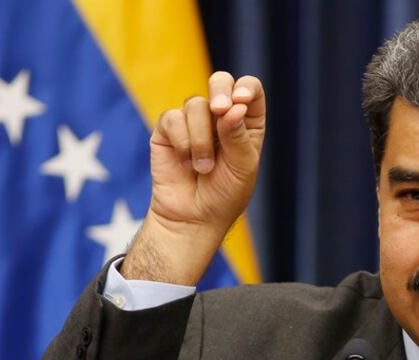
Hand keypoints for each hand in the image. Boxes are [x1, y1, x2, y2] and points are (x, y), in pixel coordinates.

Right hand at [122, 72, 265, 283]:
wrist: (192, 218)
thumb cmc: (224, 195)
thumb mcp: (242, 168)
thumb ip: (238, 136)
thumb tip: (231, 108)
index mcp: (246, 122)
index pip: (250, 90)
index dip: (246, 89)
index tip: (239, 102)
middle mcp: (220, 117)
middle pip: (220, 82)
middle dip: (220, 91)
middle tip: (219, 109)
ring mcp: (193, 121)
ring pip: (195, 104)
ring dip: (201, 138)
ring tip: (203, 167)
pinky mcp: (168, 130)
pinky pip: (173, 118)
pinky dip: (182, 141)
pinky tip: (185, 161)